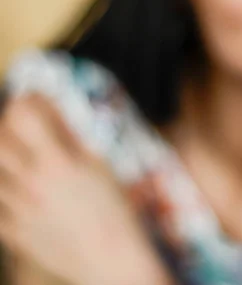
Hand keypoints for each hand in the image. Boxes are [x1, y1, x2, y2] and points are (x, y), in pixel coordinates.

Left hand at [0, 95, 172, 284]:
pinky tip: (22, 192)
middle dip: (6, 126)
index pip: (25, 117)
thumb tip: (57, 117)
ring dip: (5, 159)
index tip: (32, 98)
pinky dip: (6, 196)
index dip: (27, 101)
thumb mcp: (101, 168)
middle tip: (20, 125)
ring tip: (22, 159)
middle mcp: (31, 183)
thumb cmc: (115, 212)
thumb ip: (74, 140)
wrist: (110, 259)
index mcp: (58, 163)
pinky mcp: (14, 232)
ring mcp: (18, 209)